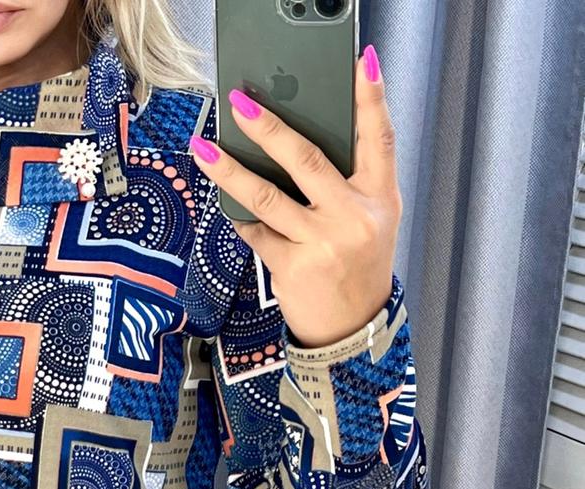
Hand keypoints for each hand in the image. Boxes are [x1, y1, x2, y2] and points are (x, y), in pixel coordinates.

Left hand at [190, 44, 401, 348]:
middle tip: (240, 104)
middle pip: (306, 159)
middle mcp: (354, 216)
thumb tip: (298, 142)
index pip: (380, 137)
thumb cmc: (357, 266)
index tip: (361, 62)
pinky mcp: (292, 266)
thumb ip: (350, 182)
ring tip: (204, 149)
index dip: (371, 97)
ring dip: (230, 170)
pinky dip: (239, 215)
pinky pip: (255, 231)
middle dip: (269, 128)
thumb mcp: (373, 219)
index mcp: (380, 197)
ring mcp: (322, 242)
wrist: (352, 329)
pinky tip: (225, 200)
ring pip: (266, 195)